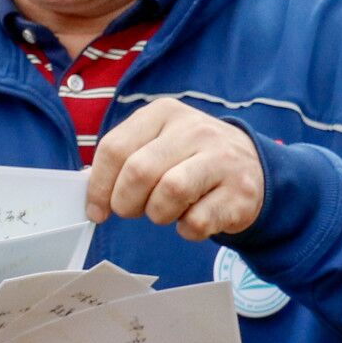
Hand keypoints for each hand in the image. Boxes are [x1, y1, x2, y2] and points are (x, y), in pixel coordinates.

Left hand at [86, 97, 263, 239]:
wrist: (253, 166)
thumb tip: (88, 189)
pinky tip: (192, 219)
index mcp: (164, 113)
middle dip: (125, 202)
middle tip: (131, 211)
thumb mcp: (157, 143)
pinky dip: (186, 229)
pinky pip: (197, 221)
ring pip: (170, 193)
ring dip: (157, 214)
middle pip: (139, 171)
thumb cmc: (191, 158)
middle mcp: (195, 129)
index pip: (115, 148)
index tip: (96, 210)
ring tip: (165, 211)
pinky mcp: (241, 192)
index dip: (98, 185)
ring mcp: (222, 159)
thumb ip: (123, 159)